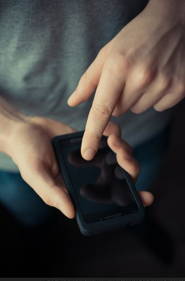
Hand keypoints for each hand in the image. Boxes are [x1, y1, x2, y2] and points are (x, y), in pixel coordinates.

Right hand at [4, 118, 152, 218]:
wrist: (24, 129)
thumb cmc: (26, 155)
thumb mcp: (36, 175)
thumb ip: (52, 194)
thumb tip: (71, 213)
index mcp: (78, 189)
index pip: (107, 199)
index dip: (128, 199)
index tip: (145, 197)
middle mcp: (88, 175)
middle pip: (121, 177)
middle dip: (129, 168)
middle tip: (122, 157)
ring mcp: (92, 157)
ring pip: (120, 156)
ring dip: (123, 149)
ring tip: (113, 140)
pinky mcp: (92, 140)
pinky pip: (110, 138)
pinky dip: (114, 134)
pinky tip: (110, 130)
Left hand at [68, 0, 184, 159]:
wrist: (172, 23)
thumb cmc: (134, 38)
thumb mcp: (107, 54)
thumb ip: (89, 81)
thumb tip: (74, 102)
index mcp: (118, 67)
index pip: (102, 109)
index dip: (93, 134)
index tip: (87, 153)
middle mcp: (142, 78)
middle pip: (120, 111)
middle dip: (119, 98)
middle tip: (127, 77)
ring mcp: (163, 84)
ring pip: (138, 109)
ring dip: (137, 97)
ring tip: (144, 75)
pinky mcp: (179, 88)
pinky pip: (158, 106)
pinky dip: (155, 97)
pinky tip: (158, 78)